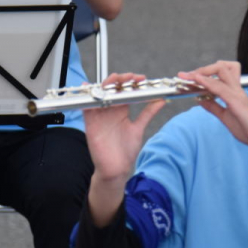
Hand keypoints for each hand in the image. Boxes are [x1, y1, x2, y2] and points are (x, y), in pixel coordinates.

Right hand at [83, 73, 166, 225]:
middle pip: (112, 88)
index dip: (132, 82)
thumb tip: (161, 99)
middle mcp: (110, 110)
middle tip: (131, 78)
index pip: (125, 90)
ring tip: (114, 80)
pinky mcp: (90, 122)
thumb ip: (148, 113)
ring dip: (105, 84)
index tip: (142, 79)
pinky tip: (88, 88)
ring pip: (100, 93)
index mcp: (122, 110)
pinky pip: (86, 106)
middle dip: (120, 79)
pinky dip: (86, 96)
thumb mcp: (138, 128)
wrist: (116, 169)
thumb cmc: (126, 151)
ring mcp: (100, 114)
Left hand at [179, 60, 247, 167]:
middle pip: (221, 67)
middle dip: (202, 68)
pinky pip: (220, 87)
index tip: (187, 78)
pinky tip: (197, 80)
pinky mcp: (237, 101)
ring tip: (187, 76)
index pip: (219, 75)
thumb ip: (213, 107)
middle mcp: (236, 89)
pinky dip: (207, 82)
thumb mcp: (225, 117)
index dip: (203, 74)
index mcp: (234, 92)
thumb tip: (199, 100)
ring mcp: (238, 94)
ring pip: (220, 72)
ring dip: (201, 72)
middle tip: (187, 75)